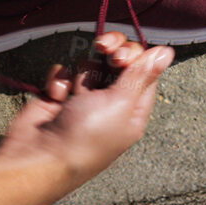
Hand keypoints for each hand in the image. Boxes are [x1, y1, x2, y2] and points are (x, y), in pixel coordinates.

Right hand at [0, 31, 173, 191]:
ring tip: (75, 91)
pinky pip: (64, 72)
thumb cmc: (85, 137)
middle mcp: (111, 103)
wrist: (39, 155)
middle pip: (118, 61)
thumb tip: (166, 52)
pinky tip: (56, 96)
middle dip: (110, 50)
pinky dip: (59, 80)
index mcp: (133, 109)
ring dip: (82, 72)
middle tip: (103, 49)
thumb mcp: (121, 103)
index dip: (134, 54)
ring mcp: (84, 99)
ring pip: (89, 64)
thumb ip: (141, 74)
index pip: (144, 70)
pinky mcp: (60, 96)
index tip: (120, 56)